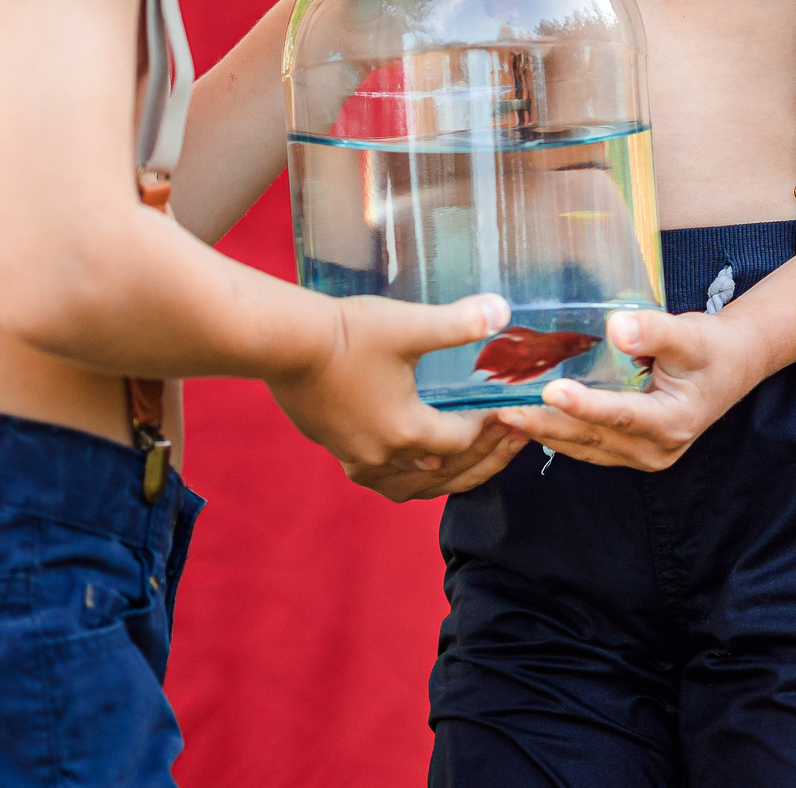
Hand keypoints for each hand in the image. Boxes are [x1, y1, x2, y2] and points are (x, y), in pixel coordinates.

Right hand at [268, 292, 525, 500]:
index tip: (510, 412)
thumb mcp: (409, 326)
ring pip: (412, 486)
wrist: (284, 343)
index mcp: (407, 431)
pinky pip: (382, 479)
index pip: (463, 441)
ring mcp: (356, 457)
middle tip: (509, 442)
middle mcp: (383, 455)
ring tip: (470, 462)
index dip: (491, 427)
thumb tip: (502, 310)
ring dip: (446, 477)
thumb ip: (459, 322)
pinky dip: (409, 476)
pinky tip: (415, 459)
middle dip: (482, 458)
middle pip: (445, 472)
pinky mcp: (336, 449)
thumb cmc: (347, 333)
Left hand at [493, 309, 765, 471]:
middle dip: (545, 424)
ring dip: (544, 432)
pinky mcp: (630, 453)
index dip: (584, 405)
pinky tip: (527, 418)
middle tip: (501, 409)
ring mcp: (643, 456)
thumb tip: (617, 326)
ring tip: (501, 415)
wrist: (730, 367)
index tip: (549, 391)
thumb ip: (654, 330)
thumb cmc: (709, 347)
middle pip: (593, 438)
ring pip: (585, 447)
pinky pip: (588, 447)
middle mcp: (657, 450)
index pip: (621, 414)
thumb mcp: (689, 333)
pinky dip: (558, 434)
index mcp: (673, 421)